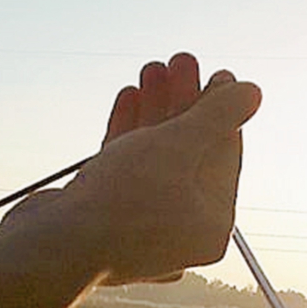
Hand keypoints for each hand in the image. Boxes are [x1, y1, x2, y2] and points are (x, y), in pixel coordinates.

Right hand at [3, 52, 259, 285]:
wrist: (52, 247)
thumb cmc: (123, 203)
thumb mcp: (180, 146)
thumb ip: (218, 116)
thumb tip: (253, 92)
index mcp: (211, 226)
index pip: (226, 156)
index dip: (222, 110)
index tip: (218, 73)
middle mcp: (181, 231)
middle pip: (190, 154)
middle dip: (184, 103)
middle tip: (180, 60)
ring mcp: (141, 226)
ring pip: (156, 158)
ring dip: (155, 110)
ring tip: (151, 68)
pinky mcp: (107, 217)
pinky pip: (126, 170)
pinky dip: (128, 134)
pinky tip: (129, 96)